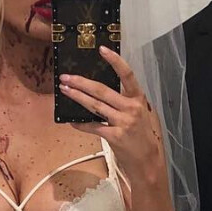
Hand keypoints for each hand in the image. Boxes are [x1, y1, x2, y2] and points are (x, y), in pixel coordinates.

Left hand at [59, 46, 164, 180]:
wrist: (147, 160)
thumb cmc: (140, 136)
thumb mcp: (138, 114)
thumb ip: (122, 102)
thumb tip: (97, 92)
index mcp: (138, 99)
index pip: (127, 75)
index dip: (115, 61)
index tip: (102, 49)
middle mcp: (131, 108)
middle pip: (102, 90)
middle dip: (81, 82)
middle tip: (66, 77)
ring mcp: (123, 123)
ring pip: (94, 106)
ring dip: (77, 97)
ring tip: (64, 90)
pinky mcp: (114, 136)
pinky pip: (92, 126)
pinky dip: (80, 123)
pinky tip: (70, 120)